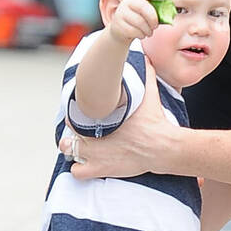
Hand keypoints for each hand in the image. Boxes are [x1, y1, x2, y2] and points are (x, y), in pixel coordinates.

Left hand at [58, 58, 174, 178]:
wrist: (162, 147)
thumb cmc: (155, 122)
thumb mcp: (150, 94)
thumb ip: (146, 76)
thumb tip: (147, 58)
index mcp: (98, 117)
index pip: (73, 113)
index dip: (76, 114)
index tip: (83, 114)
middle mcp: (91, 136)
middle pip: (68, 132)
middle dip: (74, 131)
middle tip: (85, 132)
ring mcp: (93, 154)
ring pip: (68, 150)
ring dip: (73, 149)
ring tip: (85, 147)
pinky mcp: (99, 169)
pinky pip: (77, 172)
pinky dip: (80, 169)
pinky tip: (89, 164)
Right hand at [108, 0, 159, 45]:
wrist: (120, 29)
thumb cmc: (136, 18)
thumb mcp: (143, 9)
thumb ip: (152, 5)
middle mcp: (127, 3)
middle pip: (144, 10)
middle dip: (153, 20)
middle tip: (155, 26)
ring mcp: (121, 13)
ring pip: (140, 23)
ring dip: (148, 30)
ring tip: (149, 32)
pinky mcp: (118, 25)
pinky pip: (134, 32)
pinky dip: (141, 35)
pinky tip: (141, 34)